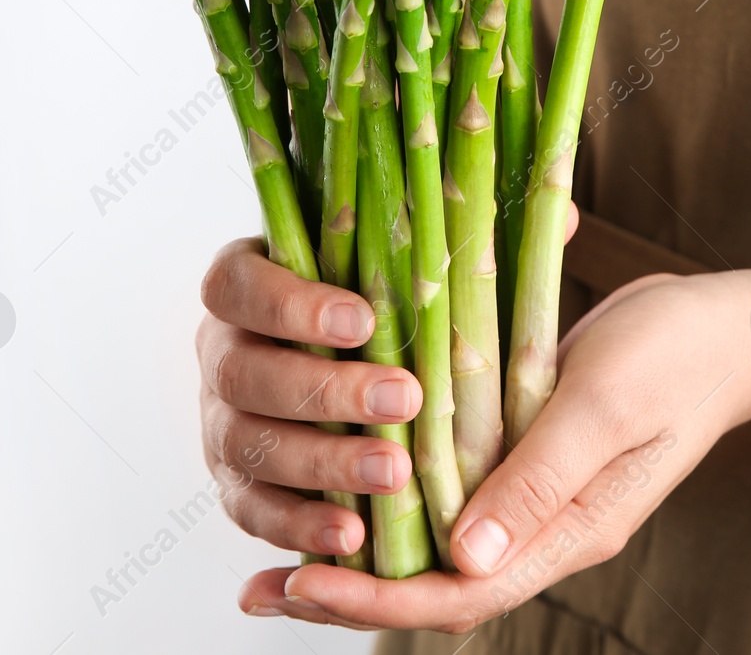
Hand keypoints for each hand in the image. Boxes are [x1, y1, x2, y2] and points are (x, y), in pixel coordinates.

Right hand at [196, 238, 425, 561]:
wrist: (352, 363)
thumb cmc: (378, 302)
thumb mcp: (389, 261)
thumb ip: (428, 240)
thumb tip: (529, 215)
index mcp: (243, 286)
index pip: (239, 287)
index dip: (293, 305)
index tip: (364, 320)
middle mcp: (220, 352)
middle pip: (244, 375)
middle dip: (324, 391)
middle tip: (404, 397)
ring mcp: (220, 423)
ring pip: (248, 448)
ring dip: (322, 464)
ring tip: (396, 474)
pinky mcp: (236, 484)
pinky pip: (253, 511)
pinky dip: (300, 525)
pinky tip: (355, 536)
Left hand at [238, 268, 750, 631]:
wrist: (727, 327)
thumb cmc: (676, 357)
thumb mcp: (607, 405)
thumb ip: (539, 477)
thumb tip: (465, 557)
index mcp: (570, 530)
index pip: (462, 594)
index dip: (377, 599)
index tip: (304, 585)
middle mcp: (542, 524)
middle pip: (436, 583)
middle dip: (350, 590)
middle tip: (262, 590)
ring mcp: (533, 491)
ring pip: (434, 541)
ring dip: (360, 546)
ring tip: (277, 550)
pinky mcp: (523, 450)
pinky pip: (449, 488)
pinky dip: (393, 492)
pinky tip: (349, 472)